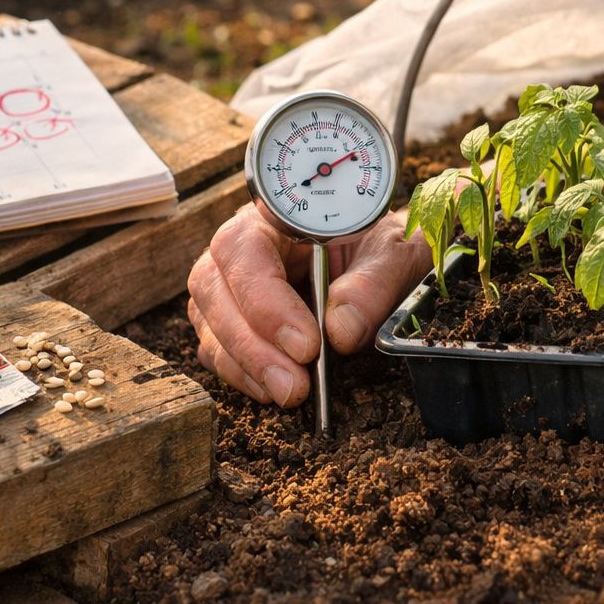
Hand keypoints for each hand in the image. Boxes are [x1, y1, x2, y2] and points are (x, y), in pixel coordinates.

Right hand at [187, 203, 429, 405]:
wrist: (385, 256)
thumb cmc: (383, 243)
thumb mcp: (394, 253)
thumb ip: (373, 284)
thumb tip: (341, 331)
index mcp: (276, 213)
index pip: (247, 249)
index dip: (266, 299)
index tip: (306, 344)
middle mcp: (243, 244)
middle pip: (214, 287)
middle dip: (251, 343)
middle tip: (294, 383)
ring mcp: (231, 281)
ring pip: (209, 320)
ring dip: (244, 363)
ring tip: (288, 392)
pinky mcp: (231, 316)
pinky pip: (215, 346)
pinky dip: (240, 372)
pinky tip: (272, 389)